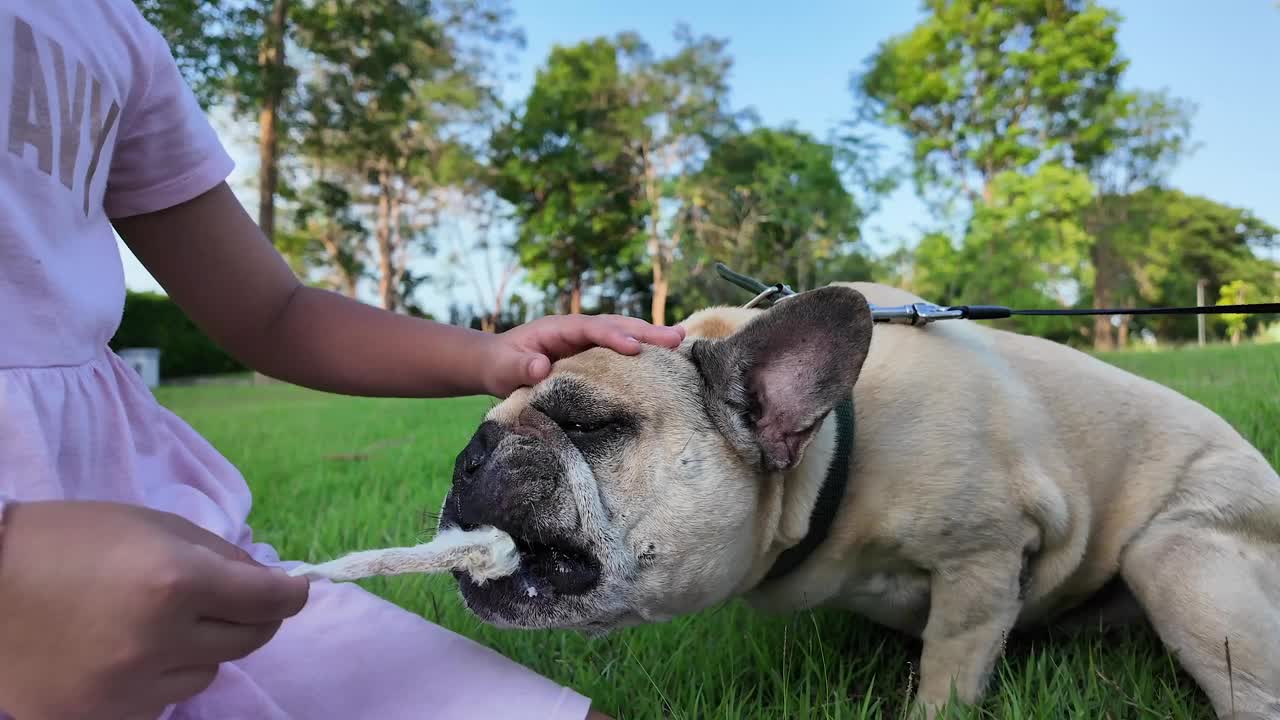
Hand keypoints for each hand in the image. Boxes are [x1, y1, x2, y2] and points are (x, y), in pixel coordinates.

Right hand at [0, 500, 309, 719]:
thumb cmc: (67, 541)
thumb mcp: (151, 525)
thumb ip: (217, 554)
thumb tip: (266, 580)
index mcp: (177, 581)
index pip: (270, 601)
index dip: (290, 593)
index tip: (294, 588)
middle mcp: (161, 640)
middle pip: (250, 640)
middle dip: (252, 616)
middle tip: (235, 599)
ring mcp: (131, 687)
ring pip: (208, 671)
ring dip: (201, 646)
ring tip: (158, 620)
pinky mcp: (106, 716)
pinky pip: (163, 699)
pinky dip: (161, 675)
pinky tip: (127, 650)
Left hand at [483, 314, 686, 396]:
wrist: (495, 364)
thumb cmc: (498, 365)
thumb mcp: (501, 368)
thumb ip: (518, 368)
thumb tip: (538, 366)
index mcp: (558, 328)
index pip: (590, 328)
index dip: (613, 336)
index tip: (635, 348)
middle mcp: (577, 330)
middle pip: (615, 325)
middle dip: (645, 331)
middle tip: (677, 338)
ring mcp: (586, 341)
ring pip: (622, 334)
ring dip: (649, 338)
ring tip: (680, 341)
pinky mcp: (590, 355)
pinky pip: (619, 352)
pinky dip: (641, 353)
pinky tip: (663, 359)